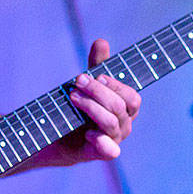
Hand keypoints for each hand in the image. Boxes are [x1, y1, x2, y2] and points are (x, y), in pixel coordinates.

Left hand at [59, 38, 141, 162]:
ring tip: (73, 97)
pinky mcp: (100, 152)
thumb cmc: (80, 108)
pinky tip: (89, 133)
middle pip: (120, 106)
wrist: (59, 137)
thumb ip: (96, 65)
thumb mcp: (87, 84)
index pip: (132, 97)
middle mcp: (124, 124)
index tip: (98, 75)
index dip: (117, 85)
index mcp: (125, 108)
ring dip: (91, 107)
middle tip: (77, 81)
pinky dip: (102, 141)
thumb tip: (102, 41)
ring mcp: (113, 140)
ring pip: (111, 122)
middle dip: (98, 91)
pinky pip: (110, 151)